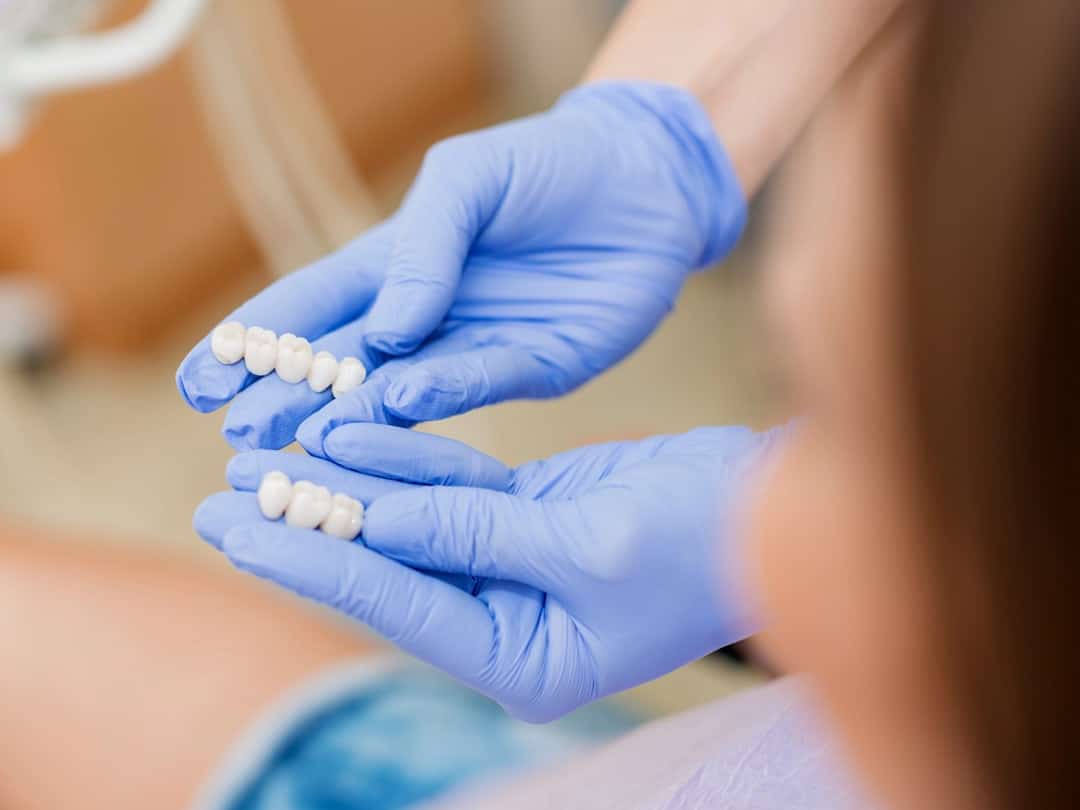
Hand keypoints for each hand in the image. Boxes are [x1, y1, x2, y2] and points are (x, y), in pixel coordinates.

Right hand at [175, 81, 745, 451]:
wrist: (647, 182)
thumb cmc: (548, 165)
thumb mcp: (467, 181)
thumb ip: (422, 246)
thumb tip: (384, 331)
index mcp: (397, 265)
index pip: (309, 308)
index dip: (253, 344)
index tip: (200, 383)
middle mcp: (427, 316)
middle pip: (342, 366)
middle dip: (290, 399)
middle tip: (242, 436)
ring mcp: (477, 347)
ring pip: (401, 392)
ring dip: (352, 416)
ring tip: (302, 440)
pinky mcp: (535, 368)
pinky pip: (480, 385)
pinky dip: (438, 398)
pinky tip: (397, 405)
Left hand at [194, 423, 784, 721]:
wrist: (774, 505)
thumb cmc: (706, 544)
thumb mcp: (592, 544)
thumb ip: (478, 531)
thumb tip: (374, 516)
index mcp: (523, 658)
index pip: (394, 599)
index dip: (308, 558)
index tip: (231, 525)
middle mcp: (507, 619)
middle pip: (386, 564)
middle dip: (305, 527)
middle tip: (220, 495)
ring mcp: (514, 565)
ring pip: (409, 519)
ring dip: (346, 483)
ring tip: (268, 453)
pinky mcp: (528, 516)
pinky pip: (451, 486)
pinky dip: (404, 458)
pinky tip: (351, 430)